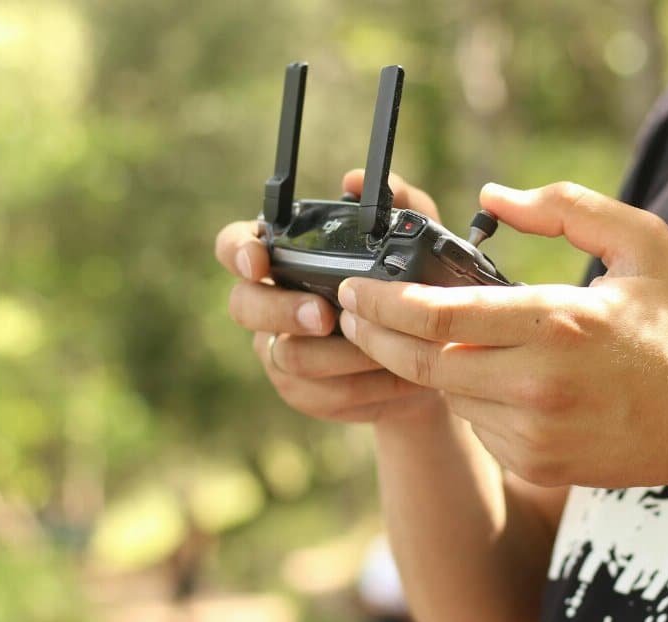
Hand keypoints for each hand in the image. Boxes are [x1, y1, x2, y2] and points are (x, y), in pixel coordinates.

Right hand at [215, 170, 444, 424]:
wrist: (434, 354)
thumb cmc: (413, 286)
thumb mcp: (417, 240)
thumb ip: (398, 204)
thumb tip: (356, 180)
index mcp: (284, 257)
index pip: (233, 246)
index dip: (237, 251)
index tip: (258, 259)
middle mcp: (270, 303)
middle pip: (245, 306)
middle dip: (282, 311)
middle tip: (324, 315)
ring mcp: (281, 351)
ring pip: (288, 357)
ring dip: (338, 355)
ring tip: (384, 350)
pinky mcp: (305, 393)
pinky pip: (323, 396)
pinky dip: (366, 387)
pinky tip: (399, 379)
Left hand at [334, 182, 667, 486]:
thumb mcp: (644, 244)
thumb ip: (568, 208)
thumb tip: (491, 197)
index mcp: (560, 325)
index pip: (442, 317)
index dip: (384, 303)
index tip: (354, 288)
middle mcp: (538, 386)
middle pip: (424, 363)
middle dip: (375, 335)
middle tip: (351, 312)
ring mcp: (534, 434)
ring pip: (448, 394)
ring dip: (433, 363)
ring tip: (436, 333)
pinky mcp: (536, 463)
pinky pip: (477, 424)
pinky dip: (471, 396)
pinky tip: (497, 375)